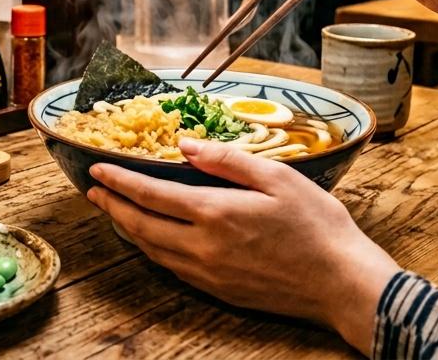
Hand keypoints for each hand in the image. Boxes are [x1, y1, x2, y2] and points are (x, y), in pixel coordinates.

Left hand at [86, 139, 399, 353]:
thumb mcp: (278, 178)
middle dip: (113, 206)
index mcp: (215, 213)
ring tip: (115, 211)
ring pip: (153, 250)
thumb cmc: (318, 226)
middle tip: (94, 191)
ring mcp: (209, 274)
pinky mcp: (219, 291)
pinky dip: (153, 249)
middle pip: (141, 226)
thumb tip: (184, 145)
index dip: (119, 181)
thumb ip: (227, 160)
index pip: (150, 195)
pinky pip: (172, 268)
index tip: (97, 169)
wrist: (342, 284)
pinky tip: (152, 239)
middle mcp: (203, 248)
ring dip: (129, 229)